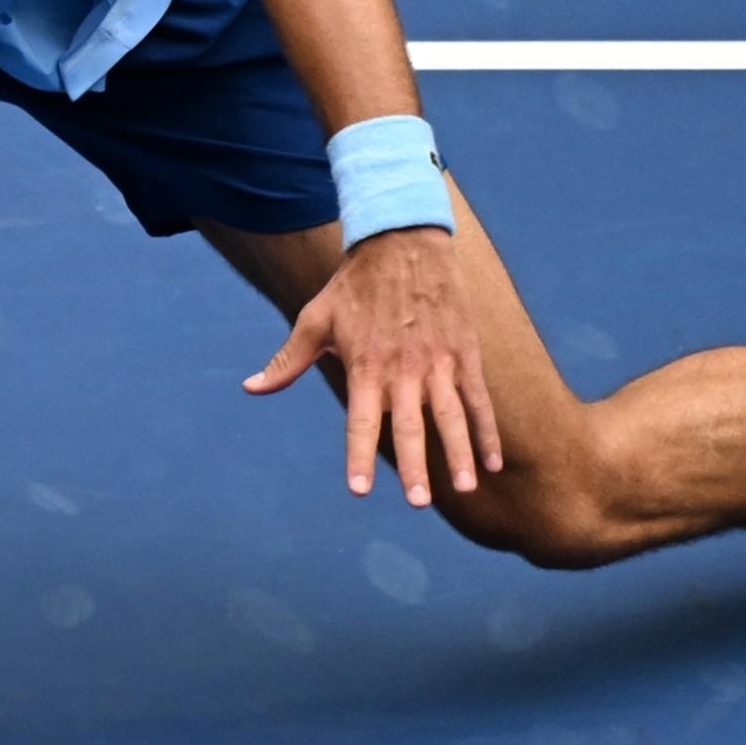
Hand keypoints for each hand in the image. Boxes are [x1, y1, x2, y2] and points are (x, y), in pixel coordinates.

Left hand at [243, 227, 502, 504]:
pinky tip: (493, 462)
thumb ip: (288, 360)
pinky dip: (488, 431)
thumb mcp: (315, 318)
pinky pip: (478, 398)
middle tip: (417, 502)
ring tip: (465, 487)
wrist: (403, 242)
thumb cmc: (354, 284)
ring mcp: (438, 362)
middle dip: (416, 466)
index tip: (359, 490)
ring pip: (451, 415)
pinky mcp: (464, 353)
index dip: (359, 456)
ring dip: (459, 453)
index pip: (361, 421)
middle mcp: (403, 369)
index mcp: (365, 366)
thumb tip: (251, 387)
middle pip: (410, 426)